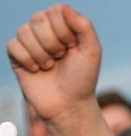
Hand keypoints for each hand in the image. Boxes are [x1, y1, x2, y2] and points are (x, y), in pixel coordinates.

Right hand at [6, 4, 100, 125]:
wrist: (68, 105)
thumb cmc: (82, 79)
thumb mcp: (92, 52)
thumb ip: (84, 26)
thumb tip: (64, 7)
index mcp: (64, 26)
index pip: (56, 11)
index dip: (65, 31)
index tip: (72, 48)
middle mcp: (45, 31)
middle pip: (38, 19)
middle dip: (53, 43)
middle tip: (61, 58)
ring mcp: (30, 42)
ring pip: (24, 31)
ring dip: (41, 54)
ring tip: (50, 66)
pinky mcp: (17, 56)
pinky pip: (13, 45)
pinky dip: (27, 60)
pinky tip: (36, 70)